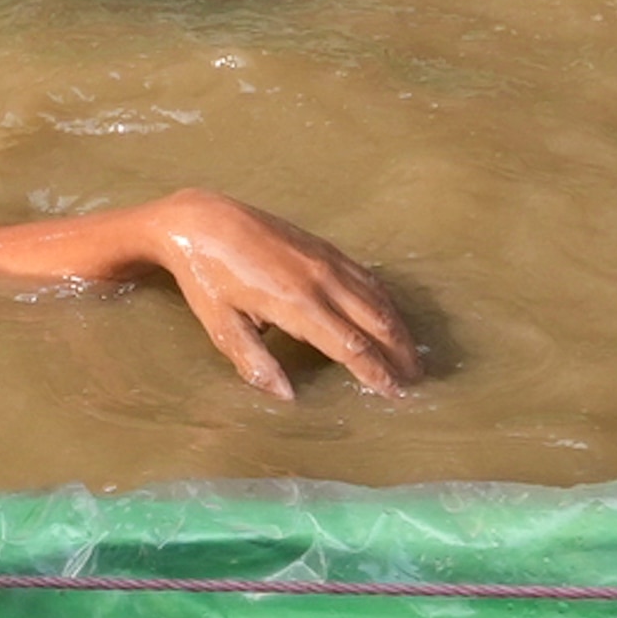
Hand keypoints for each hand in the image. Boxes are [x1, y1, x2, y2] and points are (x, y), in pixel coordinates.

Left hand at [138, 194, 417, 398]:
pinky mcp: (324, 247)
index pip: (350, 346)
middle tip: (415, 381)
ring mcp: (326, 260)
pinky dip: (384, 300)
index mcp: (296, 304)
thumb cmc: (206, 277)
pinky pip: (365, 276)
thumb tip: (288, 396)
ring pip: (376, 297)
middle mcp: (320, 280)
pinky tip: (389, 315)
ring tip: (410, 355)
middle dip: (398, 353)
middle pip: (375, 322)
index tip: (394, 393)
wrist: (201, 221)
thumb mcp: (221, 326)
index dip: (375, 372)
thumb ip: (255, 363)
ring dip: (397, 328)